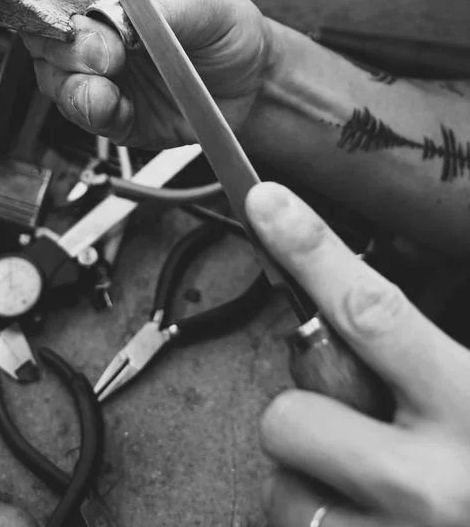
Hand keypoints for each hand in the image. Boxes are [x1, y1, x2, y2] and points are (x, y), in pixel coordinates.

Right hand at [24, 0, 272, 147]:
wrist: (252, 83)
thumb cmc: (227, 25)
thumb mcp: (206, 3)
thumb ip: (161, 8)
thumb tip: (116, 18)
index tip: (66, 6)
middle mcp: (90, 16)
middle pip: (41, 25)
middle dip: (64, 45)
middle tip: (103, 56)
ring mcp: (92, 62)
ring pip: (50, 72)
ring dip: (73, 83)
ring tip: (107, 89)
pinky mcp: (103, 104)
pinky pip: (77, 110)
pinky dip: (91, 111)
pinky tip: (115, 108)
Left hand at [245, 182, 469, 526]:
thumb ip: (427, 354)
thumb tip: (353, 307)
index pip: (373, 311)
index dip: (312, 251)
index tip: (269, 206)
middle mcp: (432, 486)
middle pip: (292, 419)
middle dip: (307, 419)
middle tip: (356, 430)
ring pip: (285, 491)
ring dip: (314, 485)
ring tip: (371, 493)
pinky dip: (322, 526)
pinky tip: (369, 524)